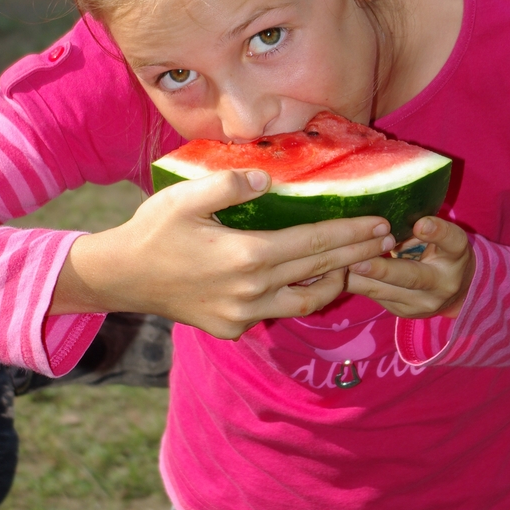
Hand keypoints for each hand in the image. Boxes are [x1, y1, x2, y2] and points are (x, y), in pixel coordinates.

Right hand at [51, 169, 394, 338]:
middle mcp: (252, 291)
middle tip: (388, 240)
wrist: (122, 277)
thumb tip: (270, 181)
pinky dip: (296, 296)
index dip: (351, 233)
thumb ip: (231, 184)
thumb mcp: (186, 197)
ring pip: (304, 303)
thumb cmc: (154, 230)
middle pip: (318, 271)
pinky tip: (302, 280)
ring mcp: (242, 315)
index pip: (314, 242)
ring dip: (333, 282)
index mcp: (247, 256)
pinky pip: (276, 312)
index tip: (382, 224)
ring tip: (352, 263)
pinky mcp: (231, 328)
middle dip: (357, 254)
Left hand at [345, 216, 474, 318]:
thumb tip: (386, 221)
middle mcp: (442, 283)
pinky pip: (374, 297)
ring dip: (357, 279)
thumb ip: (421, 227)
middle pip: (411, 276)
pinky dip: (353, 284)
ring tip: (335, 267)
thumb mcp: (440, 235)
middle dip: (381, 269)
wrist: (455, 291)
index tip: (421, 224)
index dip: (436, 232)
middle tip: (356, 260)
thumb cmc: (441, 250)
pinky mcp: (402, 311)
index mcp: (456, 254)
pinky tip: (333, 275)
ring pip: (384, 291)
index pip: (451, 241)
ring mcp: (422, 303)